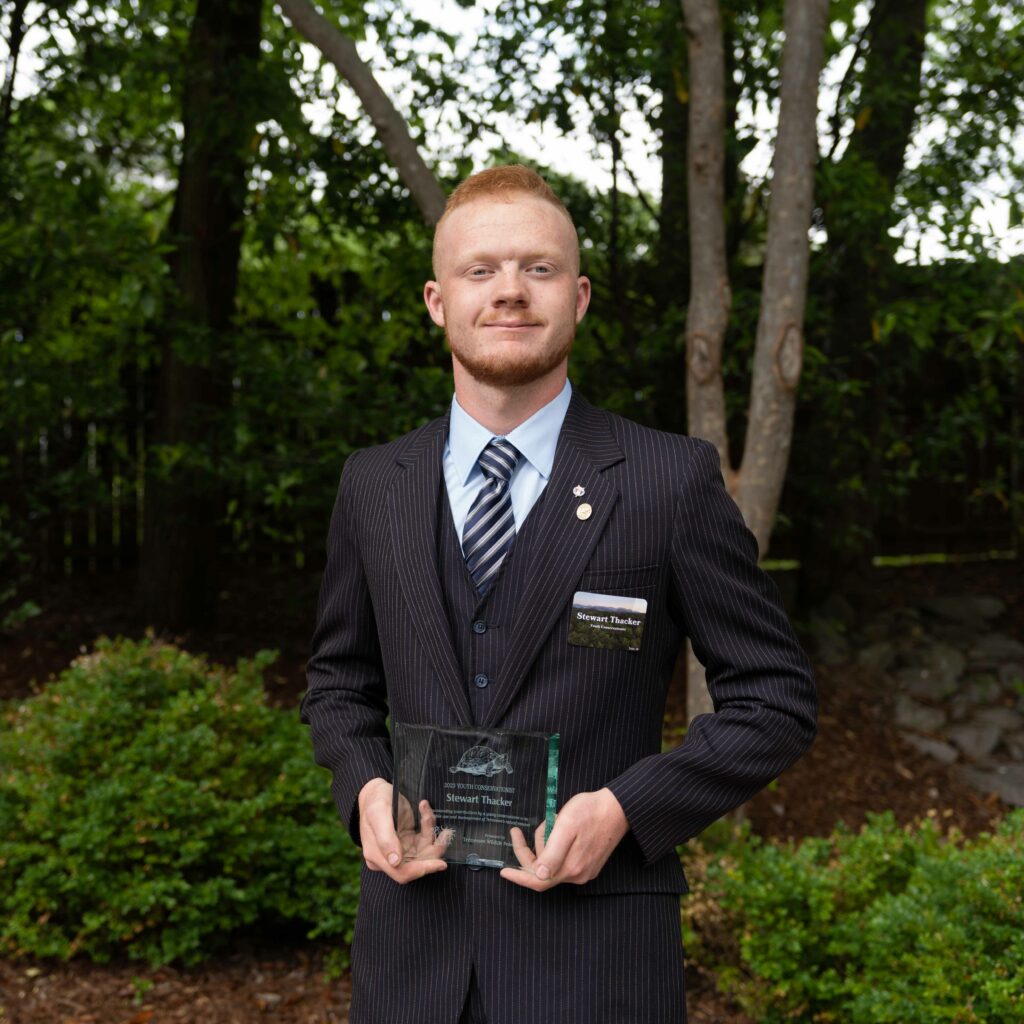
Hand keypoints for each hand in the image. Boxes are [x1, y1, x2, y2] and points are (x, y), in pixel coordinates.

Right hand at [357, 778, 451, 882]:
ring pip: (424, 851)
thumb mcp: (378, 814)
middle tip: (446, 834)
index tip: (440, 864)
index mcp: (377, 856)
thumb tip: (395, 862)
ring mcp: (400, 848)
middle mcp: (389, 857)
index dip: (421, 870)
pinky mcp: (408, 840)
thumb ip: (386, 839)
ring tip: (432, 816)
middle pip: (417, 864)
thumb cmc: (374, 801)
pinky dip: (428, 825)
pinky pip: (424, 838)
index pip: (401, 872)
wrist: (376, 790)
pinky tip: (426, 810)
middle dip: (433, 850)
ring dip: (432, 834)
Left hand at [499, 787, 627, 891]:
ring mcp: (585, 870)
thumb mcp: (566, 827)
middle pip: (543, 870)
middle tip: (523, 829)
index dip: (519, 877)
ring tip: (552, 821)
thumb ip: (552, 853)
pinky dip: (555, 845)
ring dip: (545, 843)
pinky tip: (560, 829)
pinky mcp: (589, 863)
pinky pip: (563, 859)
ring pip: (552, 862)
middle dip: (531, 850)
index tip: (503, 871)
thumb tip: (540, 875)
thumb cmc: (590, 812)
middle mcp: (578, 874)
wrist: (617, 808)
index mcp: (570, 867)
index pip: (537, 881)